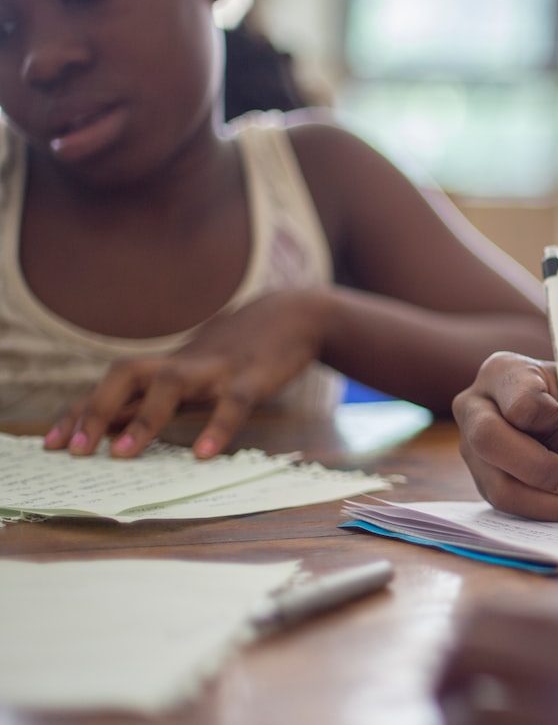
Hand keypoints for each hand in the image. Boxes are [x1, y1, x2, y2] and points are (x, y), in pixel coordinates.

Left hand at [43, 288, 329, 458]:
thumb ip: (157, 398)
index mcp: (167, 367)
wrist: (294, 315)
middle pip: (127, 374)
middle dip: (96, 409)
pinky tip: (204, 454)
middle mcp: (184, 364)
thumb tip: (112, 430)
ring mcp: (217, 369)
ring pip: (172, 384)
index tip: (51, 444)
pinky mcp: (254, 377)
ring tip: (123, 454)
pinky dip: (218, 427)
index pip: (111, 387)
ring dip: (144, 418)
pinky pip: (234, 403)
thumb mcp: (194, 371)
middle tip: (76, 451)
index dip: (79, 413)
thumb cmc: (239, 352)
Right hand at [452, 351, 557, 520]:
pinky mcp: (483, 478)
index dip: (557, 430)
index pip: (522, 404)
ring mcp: (473, 446)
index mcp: (506, 371)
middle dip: (540, 470)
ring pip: (498, 483)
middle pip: (489, 441)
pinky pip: (508, 503)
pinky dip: (544, 509)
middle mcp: (477, 406)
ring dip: (548, 500)